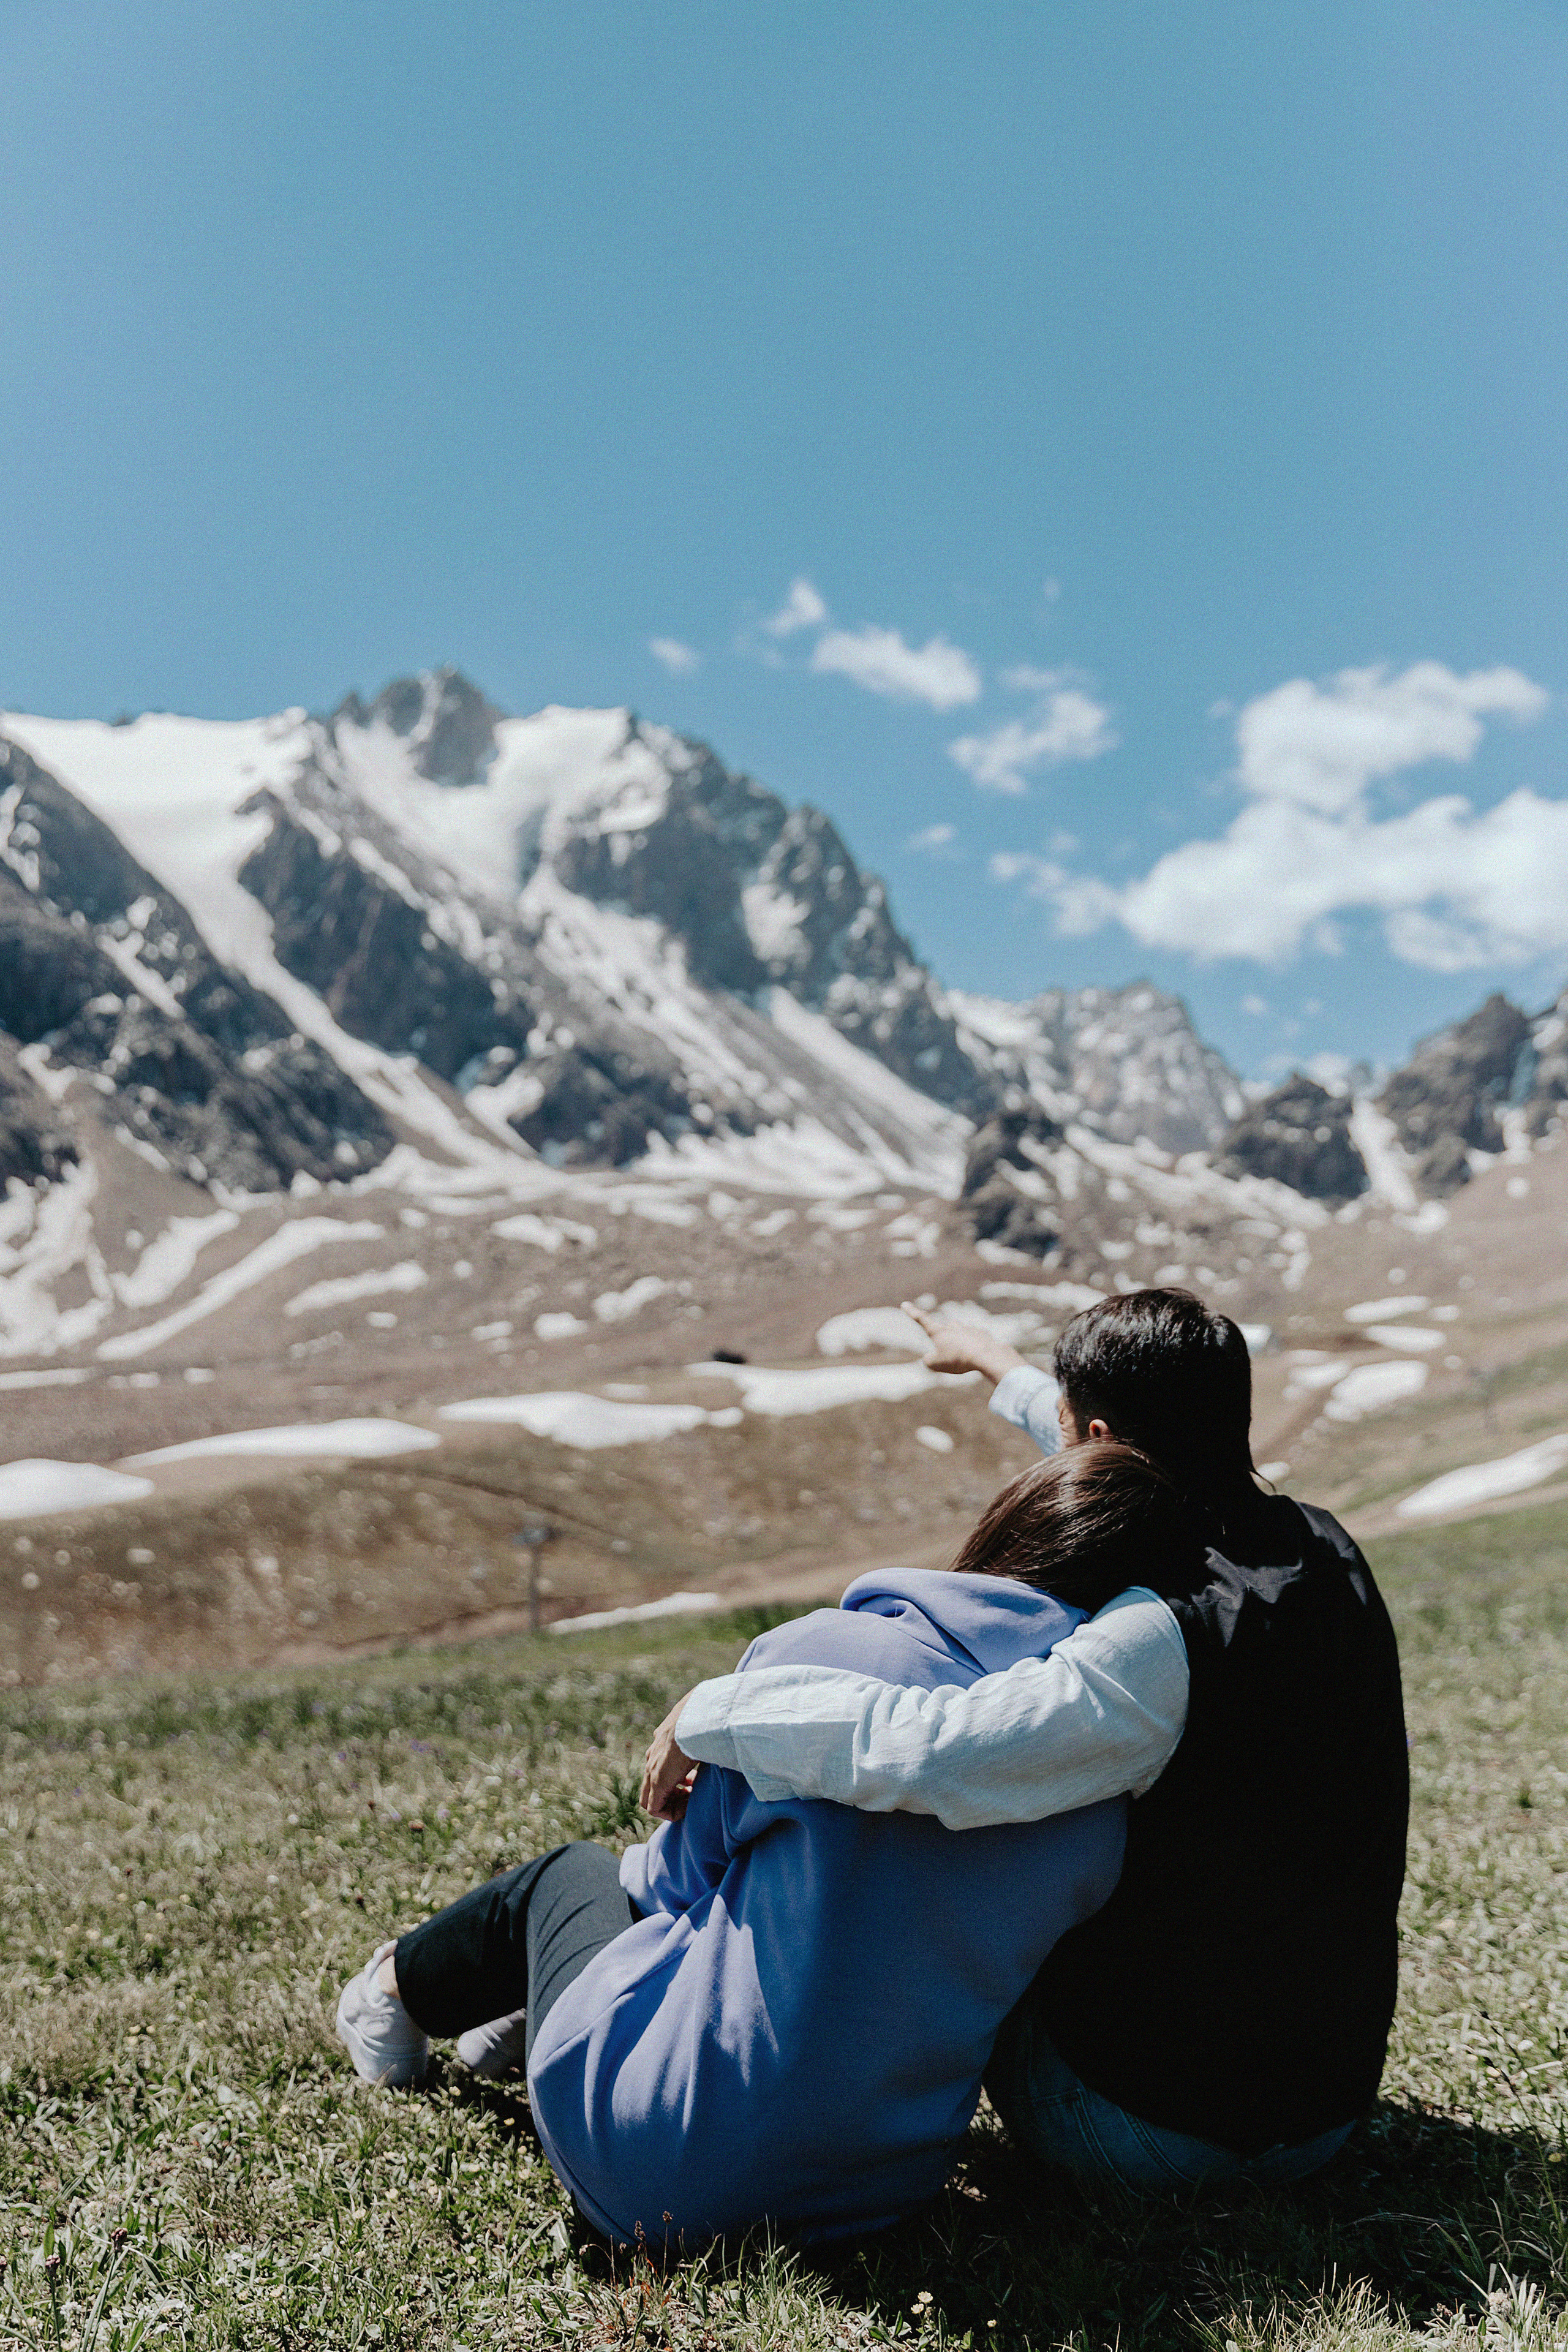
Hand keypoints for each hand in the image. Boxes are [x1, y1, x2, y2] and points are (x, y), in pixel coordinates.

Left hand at [640, 1692, 699, 1819]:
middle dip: (672, 1796)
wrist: (702, 1714)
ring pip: (650, 1799)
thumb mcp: (701, 1728)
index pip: (657, 1770)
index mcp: (661, 1742)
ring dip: (671, 1803)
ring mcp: (652, 1768)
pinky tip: (689, 1807)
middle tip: (693, 1795)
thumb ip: (701, 1736)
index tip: (695, 1784)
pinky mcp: (657, 1780)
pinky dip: (670, 1812)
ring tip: (691, 1800)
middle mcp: (652, 1756)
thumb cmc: (707, 1718)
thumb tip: (719, 1740)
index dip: (675, 1782)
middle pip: (651, 1787)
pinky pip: (655, 1807)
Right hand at [901, 1302, 1025, 1387]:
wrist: (986, 1356)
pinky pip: (975, 1342)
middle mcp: (952, 1326)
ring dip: (961, 1347)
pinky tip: (979, 1358)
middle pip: (944, 1332)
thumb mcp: (936, 1365)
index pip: (921, 1320)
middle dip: (945, 1343)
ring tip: (966, 1359)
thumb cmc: (958, 1360)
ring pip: (960, 1337)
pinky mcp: (981, 1333)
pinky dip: (974, 1349)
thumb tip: (930, 1359)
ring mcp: (968, 1328)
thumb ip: (928, 1361)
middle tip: (951, 1357)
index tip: (904, 1304)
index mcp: (938, 1332)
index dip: (912, 1312)